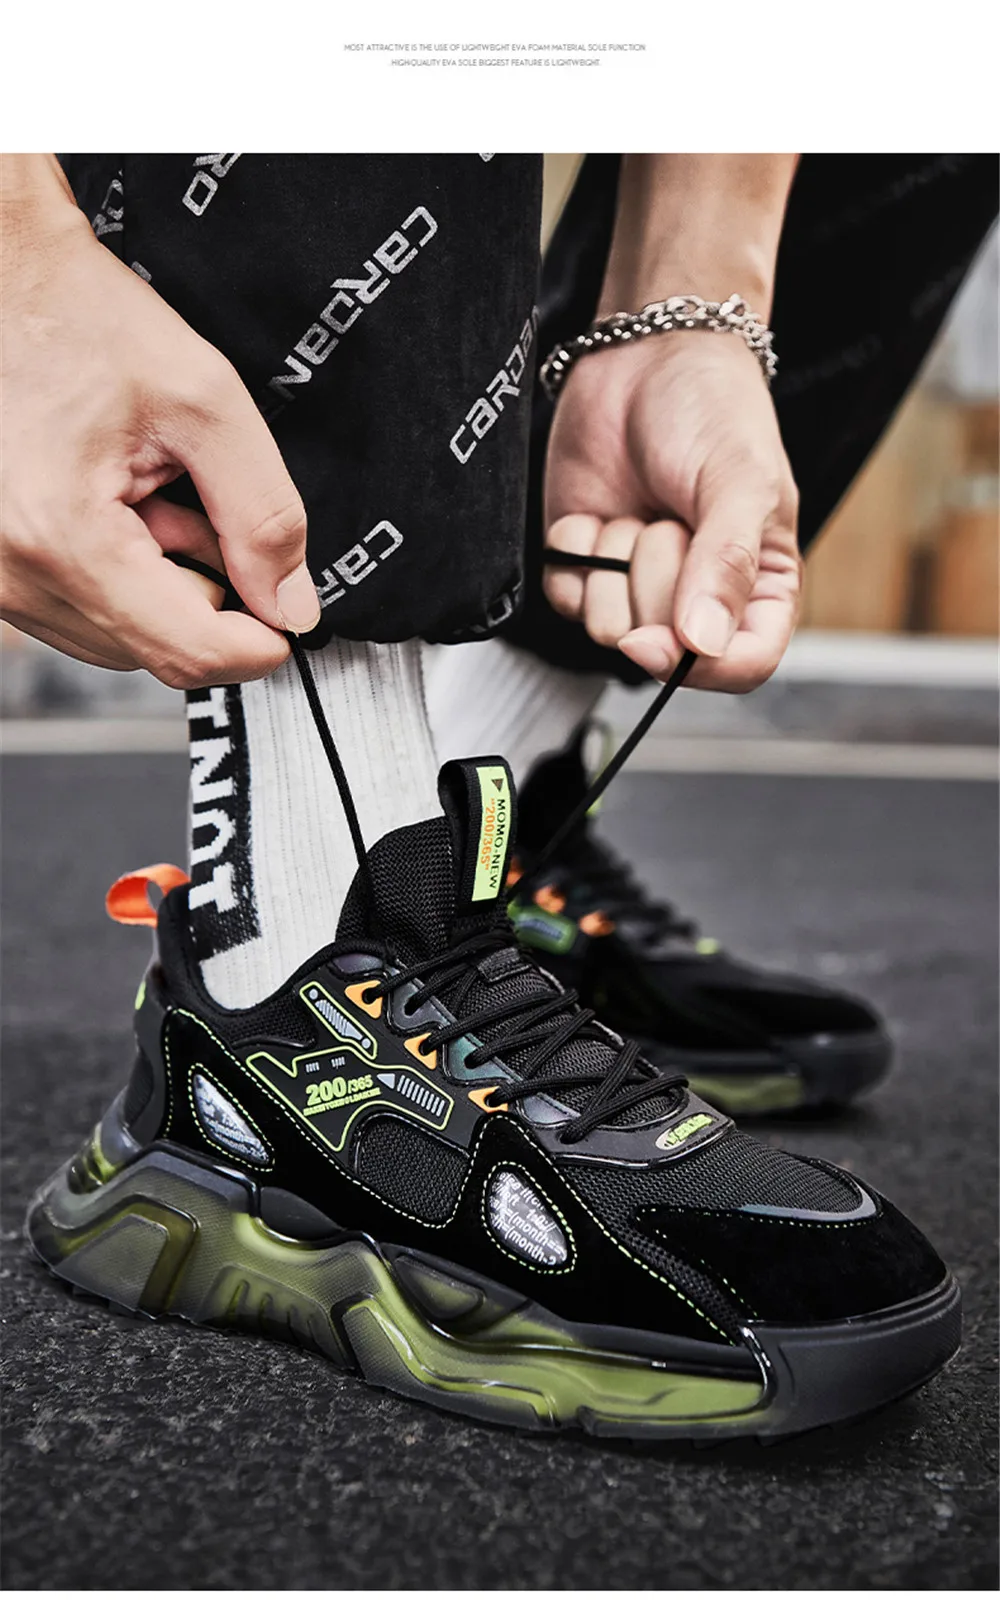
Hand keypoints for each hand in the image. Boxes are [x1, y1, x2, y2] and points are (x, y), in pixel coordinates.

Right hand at [1, 162, 319, 687]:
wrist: (5, 282)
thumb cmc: (84, 320)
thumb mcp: (206, 403)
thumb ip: (264, 515)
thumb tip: (294, 605)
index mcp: (63, 535)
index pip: (188, 651)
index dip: (260, 644)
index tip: (290, 615)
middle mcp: (14, 574)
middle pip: (159, 653)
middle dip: (209, 597)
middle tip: (205, 510)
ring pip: (126, 642)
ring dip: (166, 585)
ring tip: (156, 497)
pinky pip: (88, 616)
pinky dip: (128, 578)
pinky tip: (126, 511)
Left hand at [542, 330, 800, 691]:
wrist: (646, 354)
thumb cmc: (714, 409)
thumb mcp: (740, 482)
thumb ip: (726, 565)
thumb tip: (702, 644)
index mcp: (759, 586)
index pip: (743, 664)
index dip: (702, 666)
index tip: (665, 639)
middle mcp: (698, 597)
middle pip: (663, 649)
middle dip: (657, 578)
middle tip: (672, 517)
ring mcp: (637, 586)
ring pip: (607, 630)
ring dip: (615, 564)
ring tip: (642, 510)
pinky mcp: (586, 567)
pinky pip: (566, 597)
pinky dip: (576, 552)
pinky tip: (600, 512)